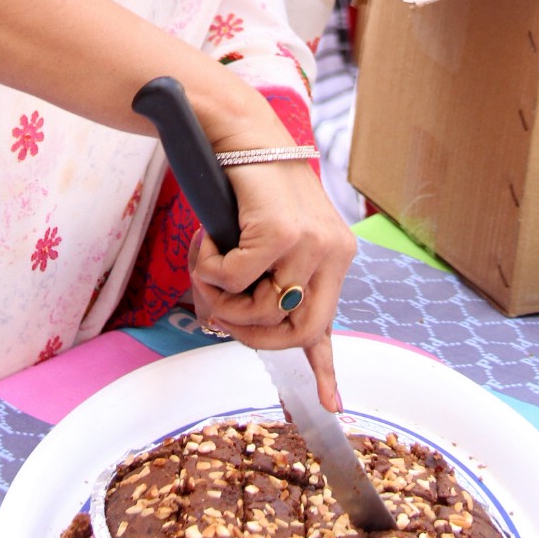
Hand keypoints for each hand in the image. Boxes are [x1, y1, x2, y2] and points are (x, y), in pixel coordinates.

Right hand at [187, 162, 355, 411]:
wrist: (240, 131)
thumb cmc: (246, 185)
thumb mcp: (266, 236)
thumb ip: (263, 279)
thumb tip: (228, 323)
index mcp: (334, 256)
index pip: (329, 322)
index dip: (327, 369)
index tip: (333, 406)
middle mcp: (332, 252)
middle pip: (298, 330)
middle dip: (250, 334)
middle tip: (217, 314)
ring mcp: (310, 243)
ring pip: (262, 309)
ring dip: (222, 300)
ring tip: (205, 268)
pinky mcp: (282, 232)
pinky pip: (236, 279)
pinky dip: (210, 270)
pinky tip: (204, 245)